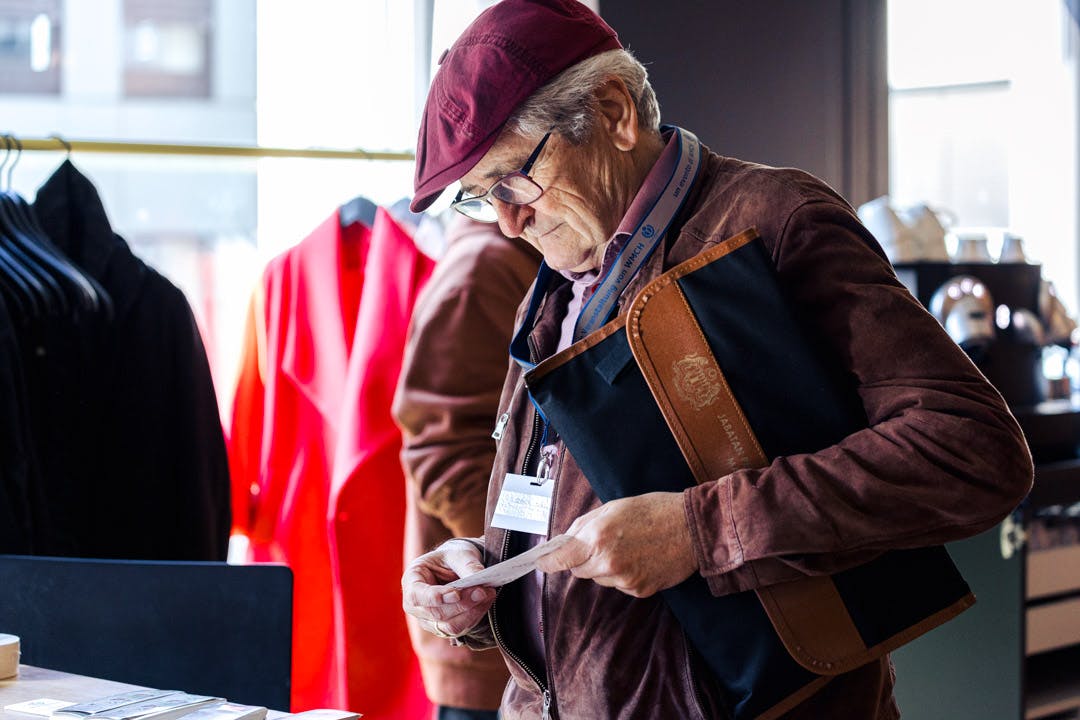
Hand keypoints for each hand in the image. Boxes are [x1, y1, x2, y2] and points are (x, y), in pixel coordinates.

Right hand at [401, 539, 496, 637]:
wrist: (457, 568)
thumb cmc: (453, 558)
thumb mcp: (459, 554)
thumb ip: (467, 565)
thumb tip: (478, 579)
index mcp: (412, 580)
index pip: (416, 595)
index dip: (434, 597)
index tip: (456, 594)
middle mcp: (415, 605)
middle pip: (437, 613)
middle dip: (463, 603)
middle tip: (483, 591)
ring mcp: (428, 620)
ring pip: (450, 625)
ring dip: (472, 612)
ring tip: (488, 594)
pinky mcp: (444, 629)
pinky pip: (460, 629)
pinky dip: (475, 616)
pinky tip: (485, 602)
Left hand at [535, 491, 698, 597]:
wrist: (693, 527)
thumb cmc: (653, 510)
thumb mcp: (613, 507)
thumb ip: (584, 525)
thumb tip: (565, 541)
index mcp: (598, 537)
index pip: (561, 559)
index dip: (548, 562)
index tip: (541, 563)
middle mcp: (608, 562)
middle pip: (578, 571)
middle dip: (584, 559)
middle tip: (603, 542)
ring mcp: (624, 579)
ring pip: (599, 579)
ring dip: (605, 568)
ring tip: (628, 548)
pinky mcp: (639, 590)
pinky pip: (620, 585)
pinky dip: (624, 575)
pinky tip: (640, 559)